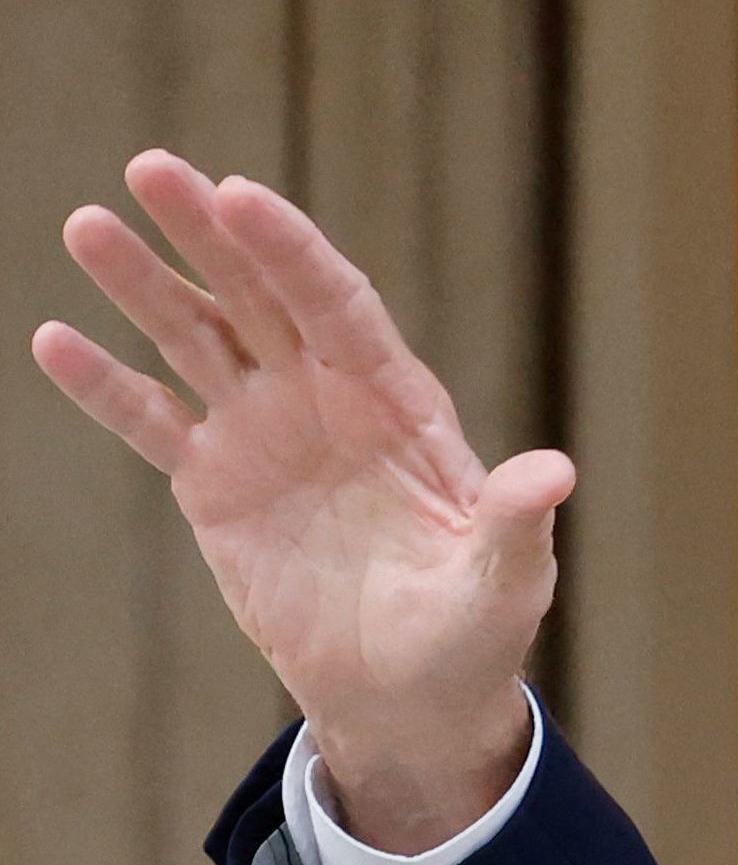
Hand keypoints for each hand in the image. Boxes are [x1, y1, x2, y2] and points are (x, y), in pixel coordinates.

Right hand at [33, 151, 561, 847]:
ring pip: (196, 339)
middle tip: (151, 168)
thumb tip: (555, 473)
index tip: (240, 194)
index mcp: (399, 406)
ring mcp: (264, 433)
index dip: (291, 253)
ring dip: (142, 286)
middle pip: (259, 297)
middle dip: (209, 234)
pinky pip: (152, 421)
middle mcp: (325, 399)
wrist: (409, 697)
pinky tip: (54, 341)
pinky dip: (105, 385)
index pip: (339, 307)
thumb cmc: (473, 634)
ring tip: (88, 226)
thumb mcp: (505, 583)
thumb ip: (516, 524)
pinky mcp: (214, 483)